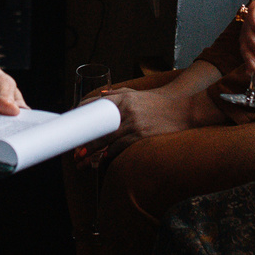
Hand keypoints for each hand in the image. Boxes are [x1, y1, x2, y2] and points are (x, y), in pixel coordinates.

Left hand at [76, 84, 217, 162]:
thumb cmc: (157, 103)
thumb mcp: (136, 95)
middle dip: (84, 140)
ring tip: (82, 160)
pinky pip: (121, 147)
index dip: (81, 117)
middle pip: (98, 127)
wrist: (182, 109)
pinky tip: (103, 158)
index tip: (72, 127)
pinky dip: (110, 153)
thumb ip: (117, 94)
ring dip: (93, 151)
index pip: (95, 106)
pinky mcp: (141, 136)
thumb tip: (99, 95)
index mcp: (122, 98)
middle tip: (74, 150)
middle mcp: (126, 110)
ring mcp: (133, 123)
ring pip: (106, 139)